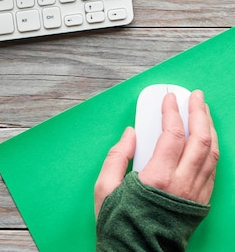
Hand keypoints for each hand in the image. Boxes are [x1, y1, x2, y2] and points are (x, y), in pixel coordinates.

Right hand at [94, 90, 218, 215]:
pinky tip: (207, 140)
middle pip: (200, 140)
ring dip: (209, 129)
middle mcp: (182, 184)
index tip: (169, 98)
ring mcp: (195, 194)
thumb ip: (118, 156)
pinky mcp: (200, 202)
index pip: (172, 135)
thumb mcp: (105, 187)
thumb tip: (131, 134)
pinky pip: (213, 170)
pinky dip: (212, 150)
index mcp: (157, 178)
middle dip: (199, 114)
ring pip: (212, 154)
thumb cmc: (119, 223)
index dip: (172, 112)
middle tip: (196, 96)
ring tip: (204, 112)